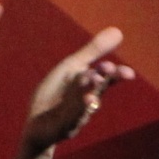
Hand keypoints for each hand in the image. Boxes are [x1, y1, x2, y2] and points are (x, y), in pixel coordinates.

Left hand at [20, 27, 132, 153]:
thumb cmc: (57, 93)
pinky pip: (70, 120)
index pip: (106, 77)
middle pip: (97, 90)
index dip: (114, 74)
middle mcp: (86, 99)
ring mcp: (76, 115)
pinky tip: (76, 108)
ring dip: (87, 96)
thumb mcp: (72, 68)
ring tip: (90, 91)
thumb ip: (93, 51)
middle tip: (106, 72)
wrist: (38, 125)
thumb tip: (118, 31)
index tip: (120, 70)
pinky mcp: (64, 127)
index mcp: (89, 83)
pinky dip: (73, 114)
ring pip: (83, 105)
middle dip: (101, 81)